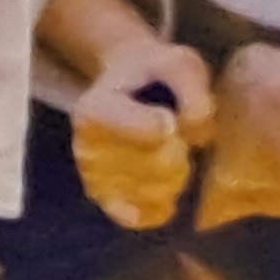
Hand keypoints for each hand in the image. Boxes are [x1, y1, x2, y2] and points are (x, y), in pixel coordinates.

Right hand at [69, 30, 214, 227]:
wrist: (129, 84)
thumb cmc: (156, 73)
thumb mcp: (180, 62)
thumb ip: (193, 90)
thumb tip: (190, 134)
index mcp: (95, 108)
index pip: (153, 133)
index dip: (174, 125)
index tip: (167, 112)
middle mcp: (86, 146)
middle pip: (158, 165)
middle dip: (180, 151)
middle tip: (173, 136)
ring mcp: (93, 175)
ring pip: (154, 192)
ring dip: (176, 176)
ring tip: (168, 155)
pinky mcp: (104, 197)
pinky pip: (137, 216)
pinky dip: (158, 208)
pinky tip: (167, 196)